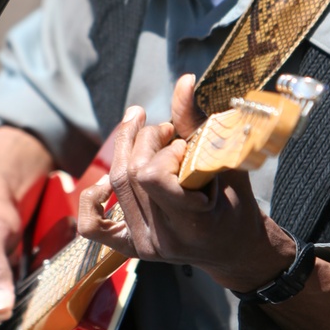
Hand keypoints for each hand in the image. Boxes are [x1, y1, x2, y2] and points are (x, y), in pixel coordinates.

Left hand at [77, 74, 294, 291]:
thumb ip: (198, 124)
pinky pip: (92, 224)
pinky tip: (107, 181)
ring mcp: (143, 245)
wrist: (234, 247)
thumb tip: (183, 81)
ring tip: (149, 138)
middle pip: (129, 174)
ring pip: (114, 185)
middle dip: (146, 139)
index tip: (185, 146)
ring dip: (128, 150)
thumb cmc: (237, 205)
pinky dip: (93, 197)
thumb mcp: (225, 162)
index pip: (152, 176)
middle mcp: (161, 239)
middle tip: (168, 131)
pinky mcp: (129, 247)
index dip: (165, 151)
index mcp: (191, 224)